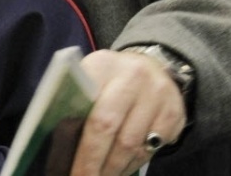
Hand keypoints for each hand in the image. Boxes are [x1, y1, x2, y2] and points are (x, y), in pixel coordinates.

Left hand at [73, 49, 187, 174]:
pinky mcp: (173, 115)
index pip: (85, 105)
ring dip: (112, 168)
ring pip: (131, 144)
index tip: (67, 165)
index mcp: (102, 65)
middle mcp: (132, 77)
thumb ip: (74, 101)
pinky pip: (150, 149)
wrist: (152, 66)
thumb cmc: (109, 79)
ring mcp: (157, 96)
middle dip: (92, 161)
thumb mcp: (89, 78)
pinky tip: (119, 170)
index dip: (76, 141)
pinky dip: (132, 164)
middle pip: (107, 127)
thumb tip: (57, 138)